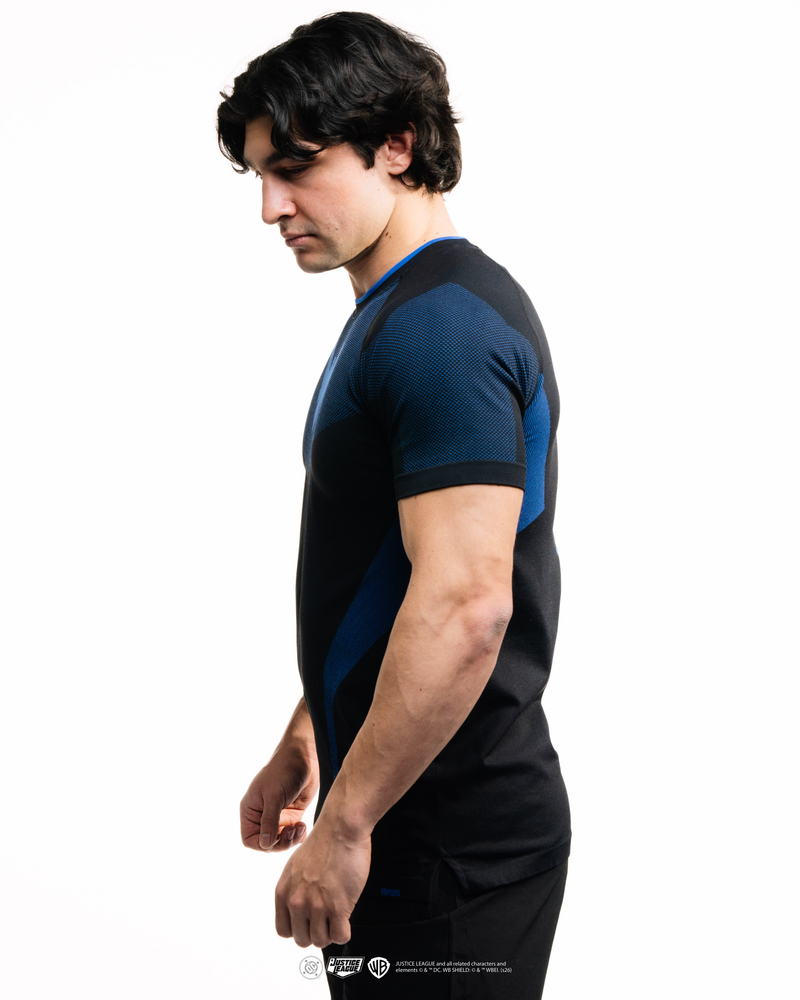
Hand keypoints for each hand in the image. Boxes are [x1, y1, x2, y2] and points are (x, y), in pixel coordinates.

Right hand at [240, 742, 319, 852]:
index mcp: (251, 809)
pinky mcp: (292, 813)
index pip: (250, 839)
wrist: (304, 756)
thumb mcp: (274, 796)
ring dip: (291, 840)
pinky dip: (298, 835)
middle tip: (292, 832)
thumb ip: (269, 821)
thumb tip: (265, 845)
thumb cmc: (284, 771)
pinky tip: (303, 827)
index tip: (275, 839)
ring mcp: (278, 815)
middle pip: (267, 842)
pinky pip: (292, 833)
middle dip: (280, 842)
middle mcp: (262, 815)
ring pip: (281, 840)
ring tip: (300, 828)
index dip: (261, 844)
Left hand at [275, 813, 371, 946]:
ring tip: (337, 916)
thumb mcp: (295, 867)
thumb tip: (299, 909)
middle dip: (316, 932)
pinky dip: (344, 932)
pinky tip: (346, 917)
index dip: (299, 929)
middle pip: (302, 939)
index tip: (308, 923)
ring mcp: (317, 906)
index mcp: (283, 892)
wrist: (341, 828)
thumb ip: (294, 891)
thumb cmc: (323, 842)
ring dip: (331, 932)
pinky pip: (340, 937)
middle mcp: (297, 901)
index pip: (284, 931)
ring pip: (321, 941)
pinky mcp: (338, 907)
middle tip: (326, 919)